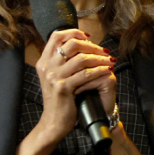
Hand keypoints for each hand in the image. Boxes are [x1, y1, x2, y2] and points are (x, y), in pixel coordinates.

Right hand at [33, 28, 116, 144]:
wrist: (54, 122)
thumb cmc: (59, 99)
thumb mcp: (55, 77)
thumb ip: (63, 62)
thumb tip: (81, 44)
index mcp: (43, 61)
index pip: (57, 36)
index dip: (74, 32)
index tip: (88, 37)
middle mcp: (46, 67)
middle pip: (71, 44)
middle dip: (91, 45)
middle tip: (103, 50)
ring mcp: (53, 77)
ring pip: (81, 58)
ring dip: (99, 58)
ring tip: (110, 60)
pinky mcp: (63, 88)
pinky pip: (86, 74)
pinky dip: (99, 70)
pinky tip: (108, 71)